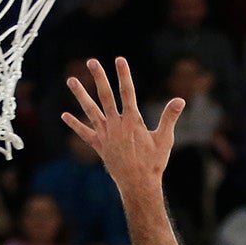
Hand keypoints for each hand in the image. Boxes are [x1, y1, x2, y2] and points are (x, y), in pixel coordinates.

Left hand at [64, 58, 183, 192]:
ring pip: (90, 110)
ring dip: (80, 95)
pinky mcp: (99, 146)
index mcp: (133, 121)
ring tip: (70, 80)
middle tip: (92, 61)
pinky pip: (84, 133)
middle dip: (99, 78)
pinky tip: (64, 115)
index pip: (128, 92)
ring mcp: (106, 135)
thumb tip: (180, 100)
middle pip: (106, 96)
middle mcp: (117, 125)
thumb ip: (169, 117)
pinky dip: (75, 124)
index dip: (124, 75)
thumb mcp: (165, 139)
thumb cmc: (153, 163)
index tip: (119, 59)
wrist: (138, 185)